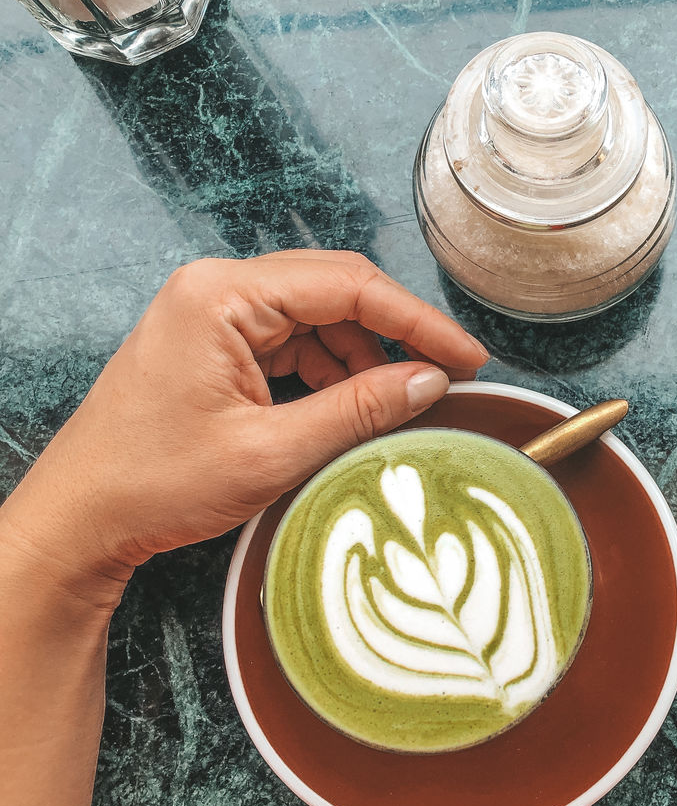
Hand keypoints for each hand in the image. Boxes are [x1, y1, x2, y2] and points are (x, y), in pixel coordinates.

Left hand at [0, 250, 488, 606]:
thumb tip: (429, 381)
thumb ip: (358, 408)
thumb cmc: (154, 483)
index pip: (348, 286)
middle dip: (396, 334)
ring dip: (363, 358)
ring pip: (318, 317)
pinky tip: (351, 406)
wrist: (80, 520)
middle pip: (336, 291)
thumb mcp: (272, 451)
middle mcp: (216, 289)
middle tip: (449, 374)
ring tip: (398, 403)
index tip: (466, 356)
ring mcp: (213, 313)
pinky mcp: (214, 343)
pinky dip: (330, 372)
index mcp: (221, 295)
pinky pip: (292, 341)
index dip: (418, 321)